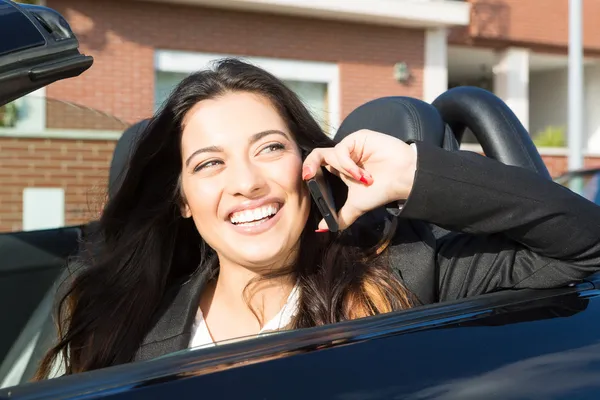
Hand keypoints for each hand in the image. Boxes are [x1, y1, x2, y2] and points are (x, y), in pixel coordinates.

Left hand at [302, 129, 416, 230]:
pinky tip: (362, 173)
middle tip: (308, 176)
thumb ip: (340, 217)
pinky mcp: (357, 137)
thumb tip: (322, 229)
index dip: (309, 173)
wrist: (403, 179)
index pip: (316, 167)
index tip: (305, 183)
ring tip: (362, 180)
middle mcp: (342, 157)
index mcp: (339, 170)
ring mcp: (350, 146)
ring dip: (344, 170)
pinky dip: (348, 164)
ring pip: (329, 154)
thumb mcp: (357, 206)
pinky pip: (341, 149)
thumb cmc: (381, 190)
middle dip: (309, 164)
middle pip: (316, 155)